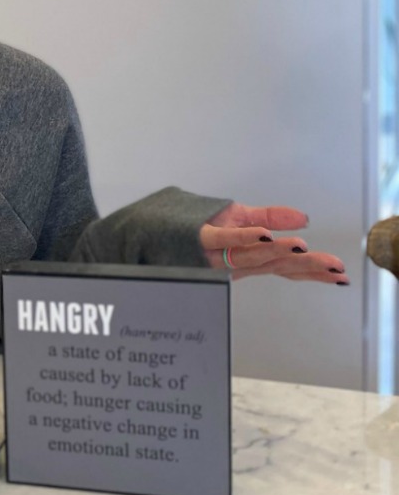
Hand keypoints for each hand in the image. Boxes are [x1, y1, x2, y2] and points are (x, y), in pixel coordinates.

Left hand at [199, 203, 347, 284]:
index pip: (286, 268)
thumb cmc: (199, 226)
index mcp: (250, 258)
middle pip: (275, 266)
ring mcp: (219, 253)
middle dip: (306, 267)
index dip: (313, 272)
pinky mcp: (200, 239)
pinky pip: (222, 240)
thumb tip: (305, 218)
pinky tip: (262, 235)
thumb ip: (272, 218)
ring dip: (278, 251)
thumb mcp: (241, 218)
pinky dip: (243, 238)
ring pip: (253, 256)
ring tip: (302, 248)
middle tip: (334, 268)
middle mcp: (237, 261)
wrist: (154, 226)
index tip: (341, 276)